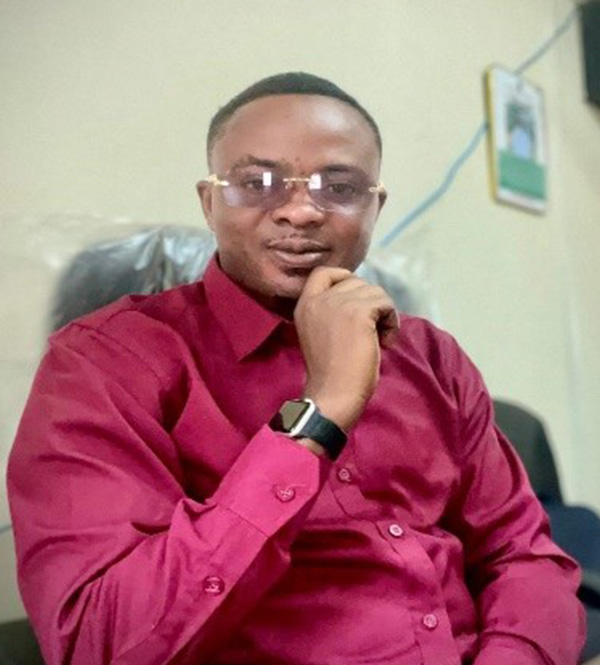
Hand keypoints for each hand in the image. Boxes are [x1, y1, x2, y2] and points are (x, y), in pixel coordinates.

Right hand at [294, 266, 398, 431]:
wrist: (332, 394)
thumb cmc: (331, 373)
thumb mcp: (320, 332)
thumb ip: (331, 311)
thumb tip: (364, 298)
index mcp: (305, 305)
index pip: (323, 272)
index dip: (344, 278)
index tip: (357, 300)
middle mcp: (318, 299)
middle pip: (357, 282)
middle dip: (370, 304)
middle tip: (371, 332)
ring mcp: (337, 303)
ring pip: (375, 292)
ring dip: (384, 314)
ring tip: (379, 339)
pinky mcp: (358, 312)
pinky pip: (386, 304)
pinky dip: (392, 322)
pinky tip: (385, 342)